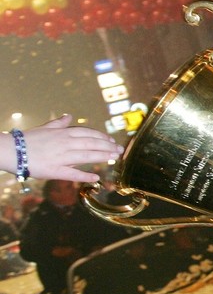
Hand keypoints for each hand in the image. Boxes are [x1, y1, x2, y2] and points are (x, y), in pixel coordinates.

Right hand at [5, 115, 124, 181]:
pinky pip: (72, 173)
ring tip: (115, 157)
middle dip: (108, 146)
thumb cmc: (28, 140)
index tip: (111, 140)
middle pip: (91, 143)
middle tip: (120, 149)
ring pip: (87, 156)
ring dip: (103, 156)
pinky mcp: (55, 170)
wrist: (12, 151)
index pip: (87, 133)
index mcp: (63, 133)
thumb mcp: (45, 128)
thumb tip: (69, 116)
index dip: (101, 137)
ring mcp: (61, 157)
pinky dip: (85, 175)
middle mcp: (65, 144)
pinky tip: (96, 178)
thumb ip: (59, 123)